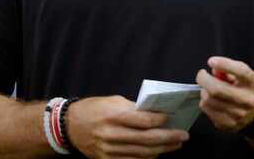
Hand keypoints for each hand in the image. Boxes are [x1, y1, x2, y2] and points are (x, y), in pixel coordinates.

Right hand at [67, 95, 189, 158]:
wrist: (69, 125)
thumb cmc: (93, 109)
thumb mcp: (112, 101)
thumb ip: (132, 108)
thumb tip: (155, 113)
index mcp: (113, 115)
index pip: (143, 120)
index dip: (160, 120)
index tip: (172, 117)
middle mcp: (111, 134)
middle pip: (147, 139)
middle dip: (169, 138)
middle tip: (183, 135)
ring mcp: (110, 150)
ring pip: (143, 153)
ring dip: (163, 149)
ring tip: (176, 144)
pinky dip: (148, 158)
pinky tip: (158, 153)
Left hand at [196, 56, 253, 132]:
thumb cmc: (246, 89)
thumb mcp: (243, 75)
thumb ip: (229, 68)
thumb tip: (214, 68)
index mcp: (252, 84)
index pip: (241, 72)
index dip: (224, 64)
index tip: (211, 61)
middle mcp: (248, 100)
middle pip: (217, 89)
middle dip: (203, 79)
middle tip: (202, 75)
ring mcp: (238, 114)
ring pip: (208, 99)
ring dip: (204, 91)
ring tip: (208, 89)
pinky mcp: (229, 124)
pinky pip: (206, 109)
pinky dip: (204, 102)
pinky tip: (210, 100)